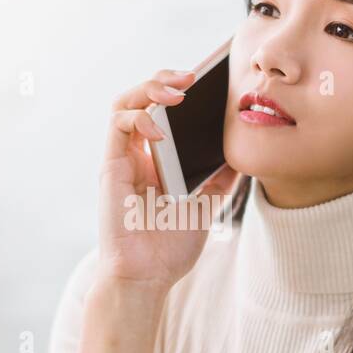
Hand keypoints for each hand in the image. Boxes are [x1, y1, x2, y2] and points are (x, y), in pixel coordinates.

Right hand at [99, 69, 240, 290]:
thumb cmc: (170, 247)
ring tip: (177, 91)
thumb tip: (241, 153)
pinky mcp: (111, 166)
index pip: (164, 112)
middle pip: (143, 99)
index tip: (208, 81)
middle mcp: (138, 154)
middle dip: (165, 79)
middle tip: (192, 76)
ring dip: (150, 88)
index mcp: (158, 160)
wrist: (147, 277)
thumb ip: (218, 178)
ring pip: (125, 103)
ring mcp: (123, 158)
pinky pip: (118, 125)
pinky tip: (159, 129)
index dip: (180, 92)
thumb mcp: (206, 205)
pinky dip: (139, 118)